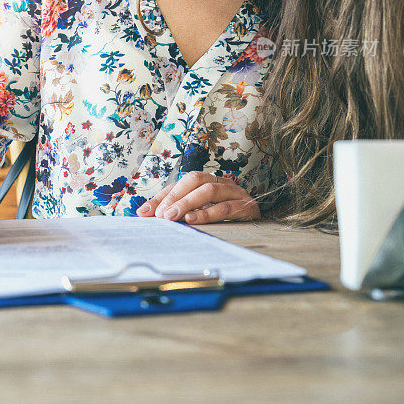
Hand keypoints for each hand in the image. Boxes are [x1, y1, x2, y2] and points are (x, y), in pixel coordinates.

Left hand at [137, 171, 260, 223]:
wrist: (260, 223)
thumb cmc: (224, 216)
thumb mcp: (199, 211)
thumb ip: (175, 210)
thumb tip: (143, 213)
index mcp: (208, 180)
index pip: (180, 184)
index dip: (162, 196)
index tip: (144, 212)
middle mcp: (221, 182)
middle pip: (195, 180)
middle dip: (175, 197)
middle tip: (161, 214)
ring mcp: (235, 192)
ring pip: (209, 190)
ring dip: (188, 203)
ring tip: (173, 217)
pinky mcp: (246, 206)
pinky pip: (225, 207)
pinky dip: (207, 214)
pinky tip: (193, 220)